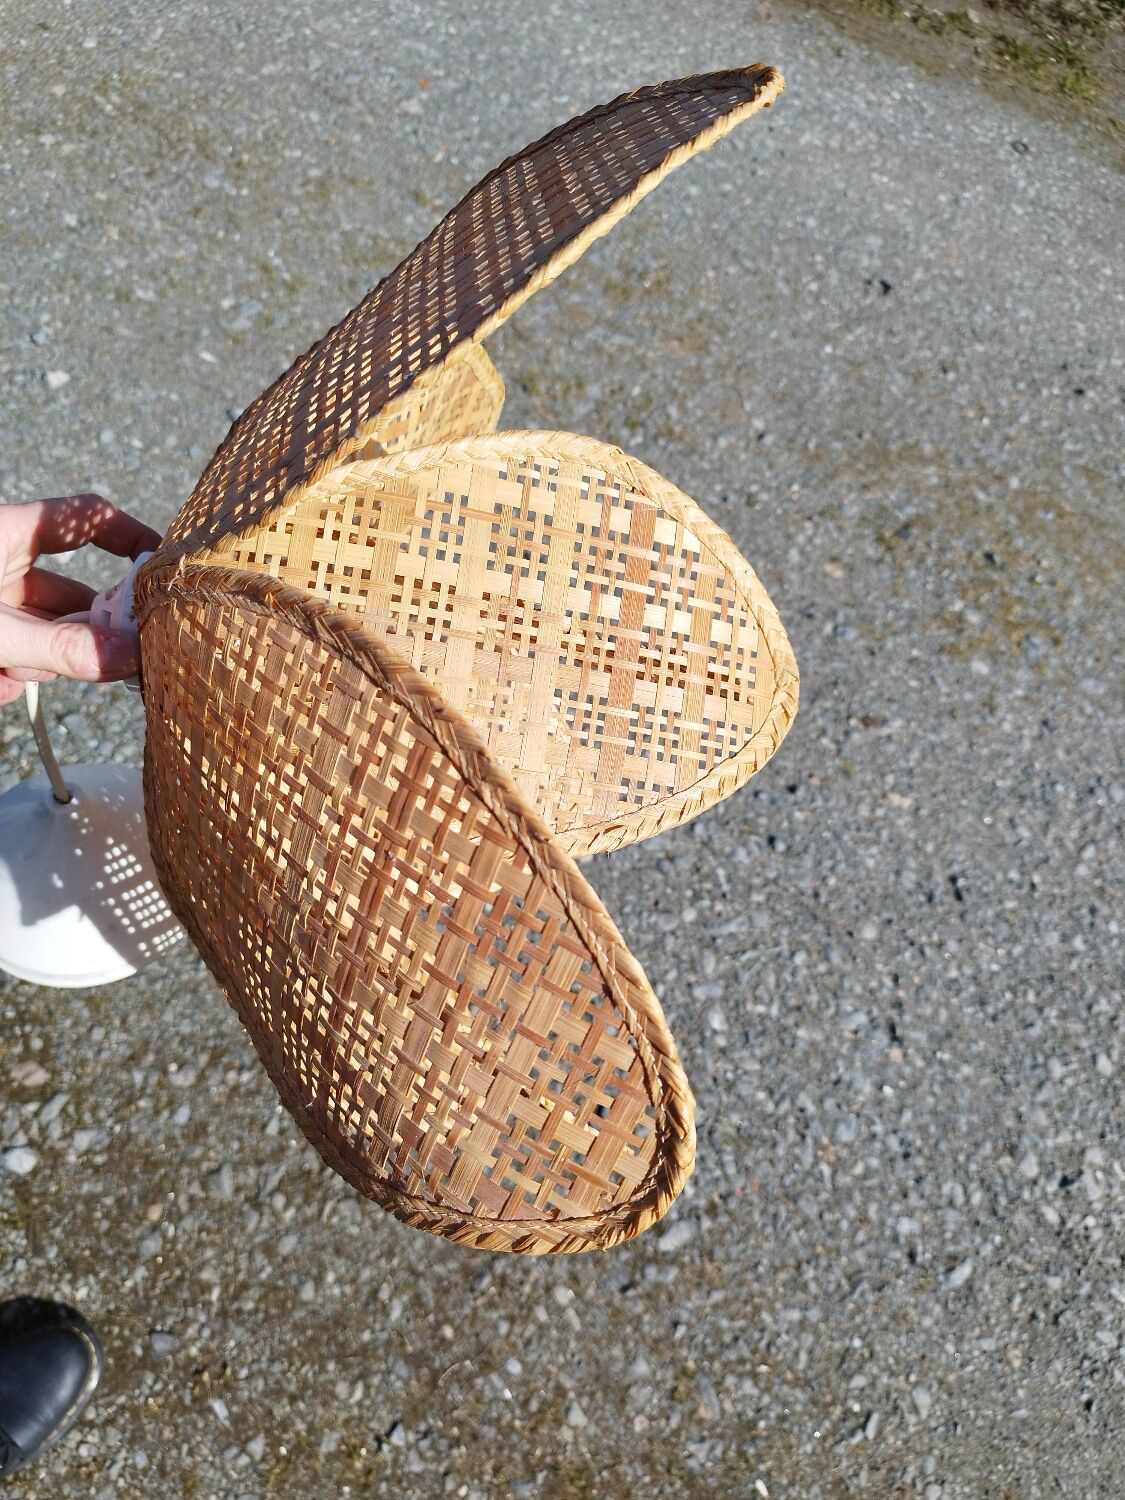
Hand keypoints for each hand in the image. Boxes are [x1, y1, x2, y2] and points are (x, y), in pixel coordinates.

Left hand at [0, 494, 161, 706]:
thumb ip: (60, 647)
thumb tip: (130, 658)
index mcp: (7, 533)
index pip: (85, 518)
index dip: (128, 535)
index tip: (163, 568)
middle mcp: (3, 564)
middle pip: (72, 595)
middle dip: (80, 633)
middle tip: (103, 658)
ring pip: (45, 635)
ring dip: (37, 665)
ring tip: (5, 676)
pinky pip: (17, 657)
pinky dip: (10, 678)